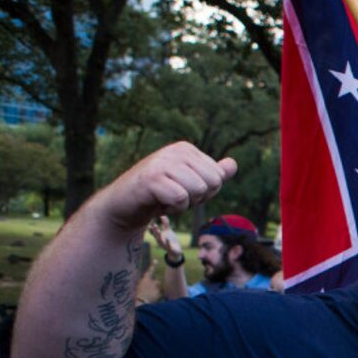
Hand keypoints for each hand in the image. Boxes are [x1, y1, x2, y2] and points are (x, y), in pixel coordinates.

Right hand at [102, 142, 235, 230]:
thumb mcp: (190, 184)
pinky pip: (180, 198)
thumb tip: (233, 165)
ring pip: (199, 190)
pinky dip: (172, 208)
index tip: (183, 190)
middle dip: (198, 198)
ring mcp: (163, 162)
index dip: (205, 192)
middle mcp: (176, 151)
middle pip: (213, 182)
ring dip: (184, 204)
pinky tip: (157, 202)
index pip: (219, 176)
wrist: (124, 205)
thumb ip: (212, 174)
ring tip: (165, 198)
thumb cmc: (159, 194)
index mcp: (187, 149)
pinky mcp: (151, 178)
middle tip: (174, 196)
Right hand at [148, 215, 182, 257]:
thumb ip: (165, 223)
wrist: (175, 251)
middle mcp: (160, 240)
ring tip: (159, 232)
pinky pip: (168, 246)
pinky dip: (168, 243)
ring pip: (160, 241)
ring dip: (159, 237)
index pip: (153, 231)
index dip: (151, 227)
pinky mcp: (170, 249)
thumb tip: (162, 215)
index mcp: (159, 236)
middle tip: (154, 225)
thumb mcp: (168, 231)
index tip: (150, 222)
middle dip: (155, 231)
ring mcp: (164, 245)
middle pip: (156, 235)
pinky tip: (168, 240)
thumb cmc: (170, 240)